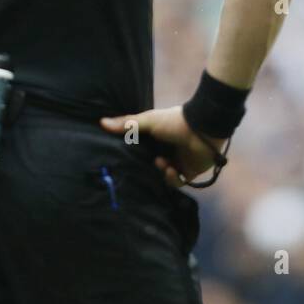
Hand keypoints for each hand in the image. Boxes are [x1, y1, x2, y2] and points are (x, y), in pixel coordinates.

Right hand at [100, 105, 227, 188]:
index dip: (135, 156)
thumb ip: (127, 124)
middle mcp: (168, 151)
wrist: (202, 128)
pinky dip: (173, 178)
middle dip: (147, 168)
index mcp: (159, 139)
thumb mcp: (148, 121)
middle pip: (152, 166)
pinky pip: (178, 182)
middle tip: (142, 166)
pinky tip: (171, 170)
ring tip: (162, 163)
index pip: (143, 151)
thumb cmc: (174, 121)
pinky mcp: (190, 172)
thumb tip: (101, 122)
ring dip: (161, 172)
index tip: (126, 159)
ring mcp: (180, 162)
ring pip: (164, 176)